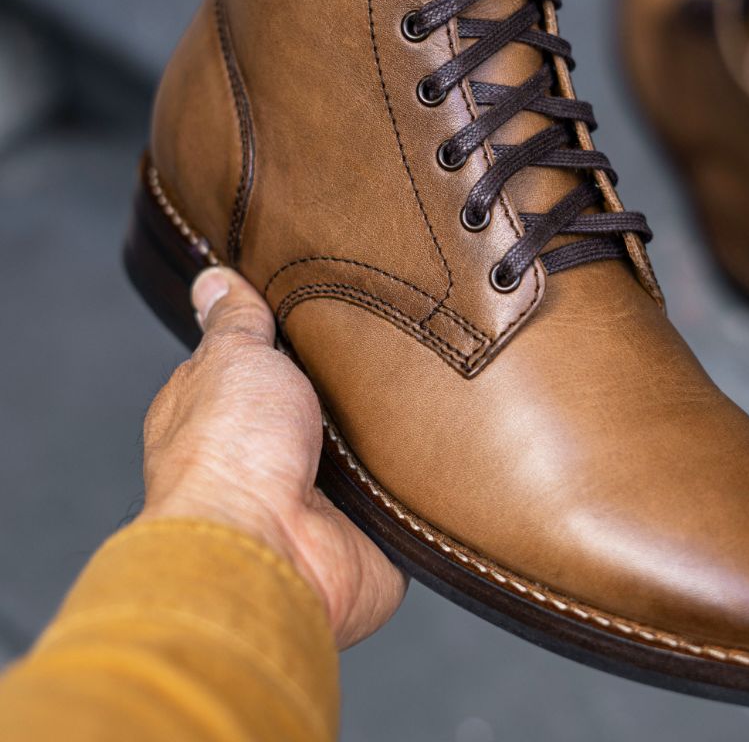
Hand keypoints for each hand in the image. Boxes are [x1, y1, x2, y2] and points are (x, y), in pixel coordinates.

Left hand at [138, 267, 406, 647]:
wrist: (271, 551)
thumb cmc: (231, 455)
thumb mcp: (233, 359)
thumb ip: (236, 321)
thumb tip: (212, 279)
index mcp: (230, 413)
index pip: (269, 359)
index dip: (299, 331)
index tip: (338, 293)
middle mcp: (275, 455)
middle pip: (330, 399)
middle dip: (361, 374)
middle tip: (403, 326)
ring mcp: (326, 495)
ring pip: (376, 441)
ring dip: (399, 421)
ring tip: (440, 367)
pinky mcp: (374, 527)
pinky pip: (414, 488)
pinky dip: (430, 467)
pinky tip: (454, 429)